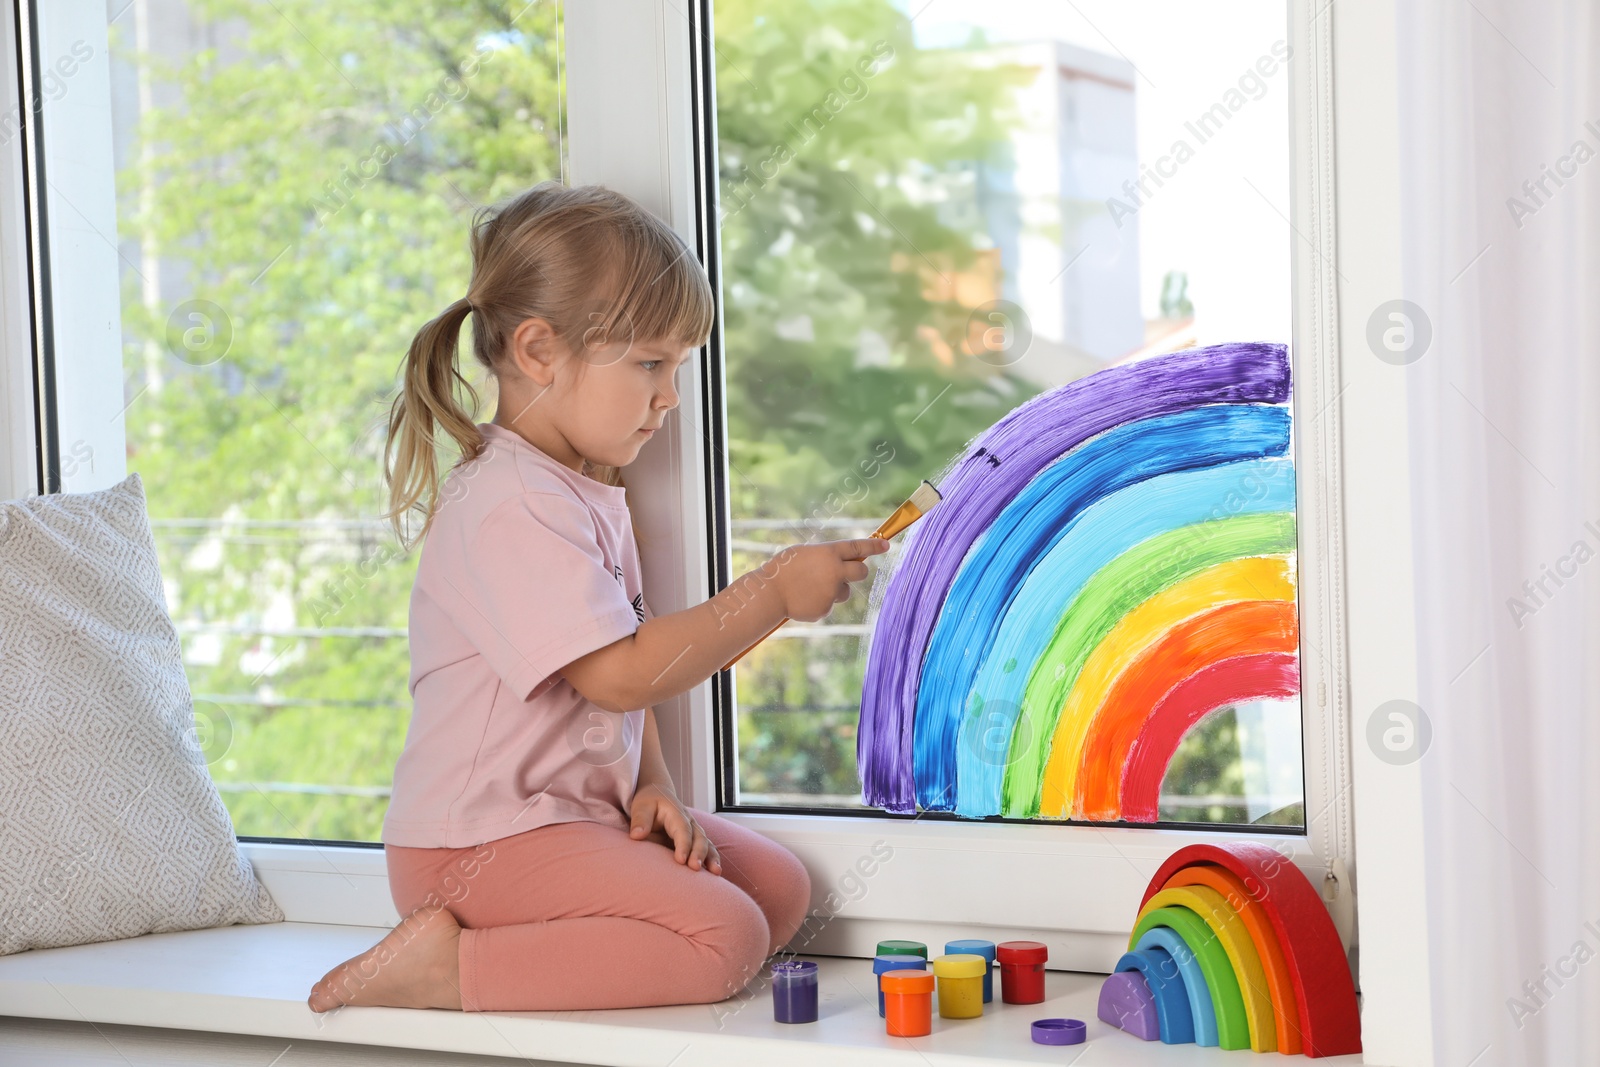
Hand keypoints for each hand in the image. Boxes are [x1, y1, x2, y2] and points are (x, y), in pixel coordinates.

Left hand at [628, 782, 721, 874]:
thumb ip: (640, 820)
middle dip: (699, 853)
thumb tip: (637, 835)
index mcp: (676, 813)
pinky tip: (715, 873)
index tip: (681, 860)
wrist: (658, 796)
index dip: (683, 844)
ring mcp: (693, 831)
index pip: (682, 829)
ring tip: (715, 872)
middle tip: (695, 867)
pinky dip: (711, 860)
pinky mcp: (693, 840)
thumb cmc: (648, 803)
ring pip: (706, 843)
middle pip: (698, 837)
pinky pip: (706, 849)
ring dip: (710, 857)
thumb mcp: (641, 806)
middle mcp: (689, 822)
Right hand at [769, 537, 889, 622]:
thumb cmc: (782, 569)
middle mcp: (835, 572)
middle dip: (859, 571)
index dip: (874, 546)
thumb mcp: (803, 553)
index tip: (886, 545)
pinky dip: (818, 603)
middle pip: (861, 572)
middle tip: (849, 572)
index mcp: (829, 553)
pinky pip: (828, 605)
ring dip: (834, 590)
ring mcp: (832, 592)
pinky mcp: (825, 609)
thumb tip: (840, 562)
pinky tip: (802, 599)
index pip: (858, 547)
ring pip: (843, 592)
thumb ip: (824, 557)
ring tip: (809, 588)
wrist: (769, 594)